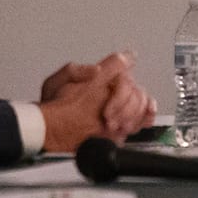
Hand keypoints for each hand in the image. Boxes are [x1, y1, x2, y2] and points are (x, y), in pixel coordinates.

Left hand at [38, 51, 155, 151]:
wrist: (52, 131)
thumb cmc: (52, 106)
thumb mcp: (55, 83)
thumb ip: (74, 71)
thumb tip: (95, 69)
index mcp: (101, 76)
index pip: (123, 67)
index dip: (121, 78)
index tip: (111, 91)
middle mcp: (113, 88)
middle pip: (135, 89)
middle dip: (123, 105)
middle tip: (107, 116)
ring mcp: (121, 105)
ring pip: (142, 102)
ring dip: (131, 115)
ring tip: (114, 125)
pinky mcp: (125, 121)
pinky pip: (146, 116)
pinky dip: (146, 118)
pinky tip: (133, 123)